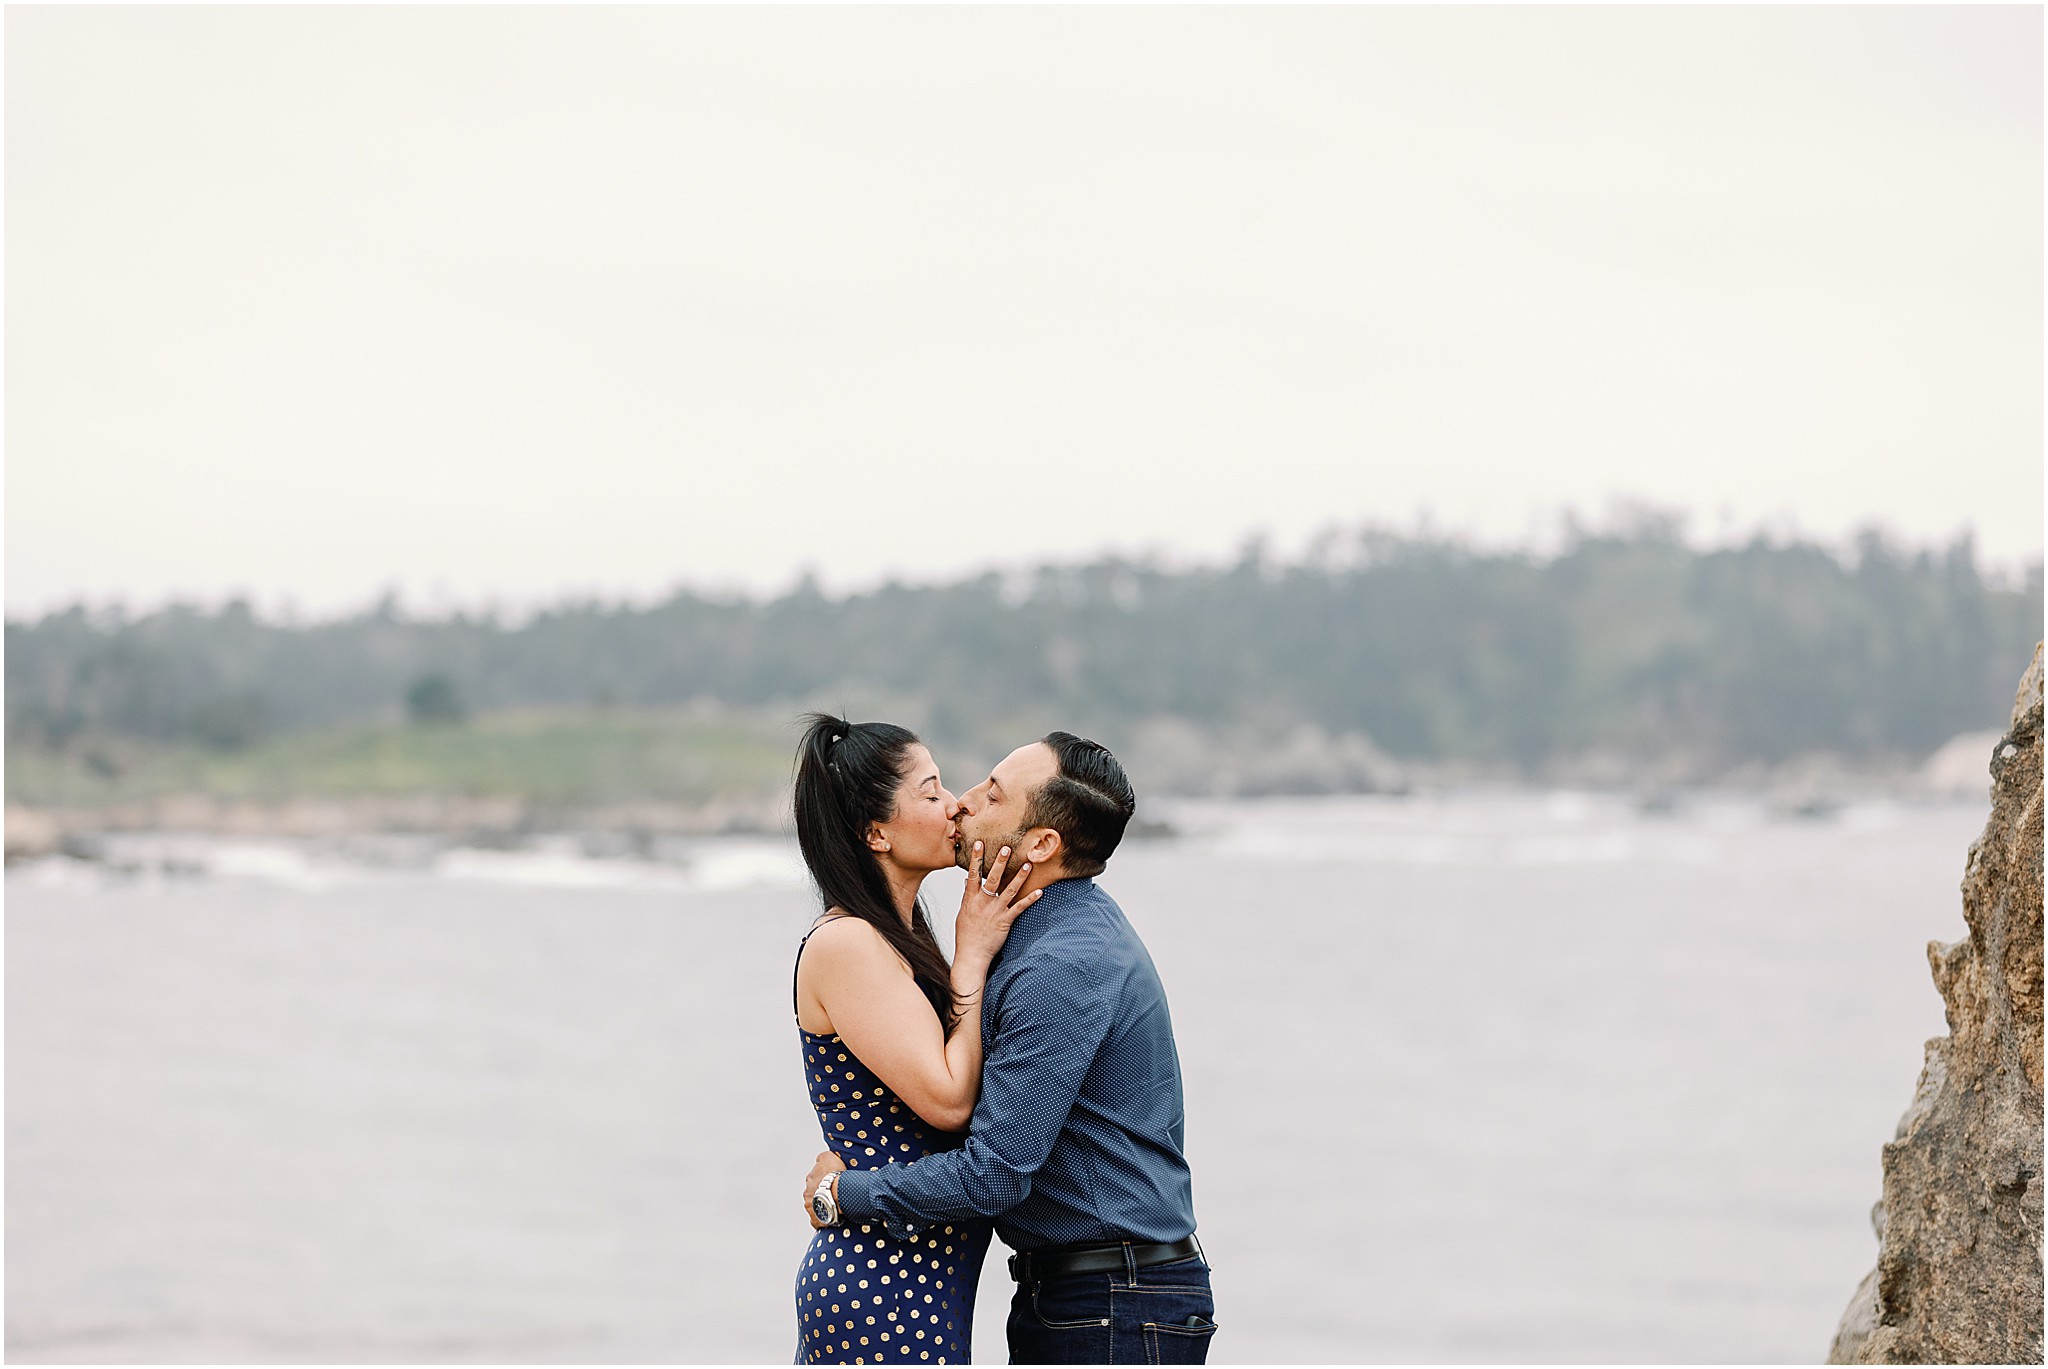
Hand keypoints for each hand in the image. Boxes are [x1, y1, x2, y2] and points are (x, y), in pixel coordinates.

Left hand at [804, 1149, 846, 1228]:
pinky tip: (829, 1220)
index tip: (830, 1183)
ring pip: (814, 1208)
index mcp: (810, 1179)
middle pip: (813, 1194)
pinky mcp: (816, 1219)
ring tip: (833, 1208)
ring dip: (821, 1207)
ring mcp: (811, 1207)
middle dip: (820, 1195)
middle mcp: (807, 1193)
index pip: (813, 1179)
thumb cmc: (834, 1174)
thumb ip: (822, 1158)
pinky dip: (822, 1221)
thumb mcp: (827, 1157)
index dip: (822, 1181)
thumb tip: (820, 1159)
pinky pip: (817, 1221)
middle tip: (832, 1196)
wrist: (837, 1191)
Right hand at [954, 841, 1039, 970]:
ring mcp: (995, 912)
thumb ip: (967, 895)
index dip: (976, 858)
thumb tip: (966, 880)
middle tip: (1006, 848)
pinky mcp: (1005, 921)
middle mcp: (983, 903)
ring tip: (1028, 864)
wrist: (971, 955)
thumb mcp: (963, 913)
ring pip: (1009, 890)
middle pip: (992, 879)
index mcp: (970, 899)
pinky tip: (1040, 892)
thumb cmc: (966, 935)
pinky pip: (1019, 908)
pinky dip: (1030, 899)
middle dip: (999, 862)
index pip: (972, 874)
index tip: (979, 844)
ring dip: (1019, 877)